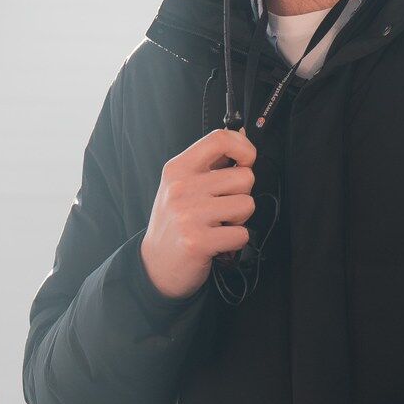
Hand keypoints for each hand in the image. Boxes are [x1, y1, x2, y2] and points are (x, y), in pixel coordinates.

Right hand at [140, 129, 256, 301]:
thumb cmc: (174, 222)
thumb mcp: (181, 185)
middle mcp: (181, 188)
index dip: (244, 148)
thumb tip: (243, 146)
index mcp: (178, 168)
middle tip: (223, 207)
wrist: (155, 264)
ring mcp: (189, 215)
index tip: (246, 161)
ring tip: (218, 224)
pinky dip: (236, 241)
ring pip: (247, 204)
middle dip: (242, 194)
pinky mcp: (198, 241)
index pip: (220, 138)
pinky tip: (218, 241)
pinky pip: (242, 234)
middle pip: (244, 177)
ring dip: (240, 219)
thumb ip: (209, 166)